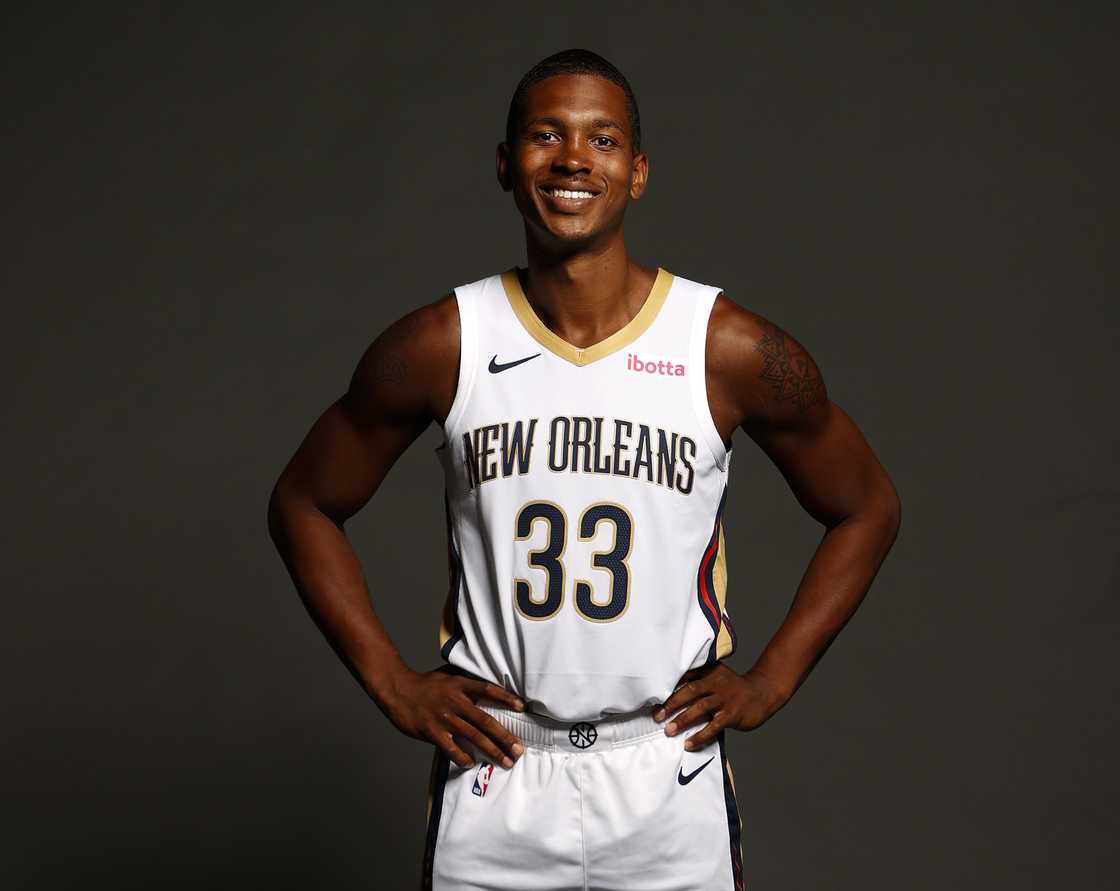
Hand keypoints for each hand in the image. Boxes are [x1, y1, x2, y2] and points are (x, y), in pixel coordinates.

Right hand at [375, 667, 526, 768]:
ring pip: (474, 737)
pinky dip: (463, 757)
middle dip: (505, 737)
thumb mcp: (447, 675)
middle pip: (486, 721)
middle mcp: (455, 701)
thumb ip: (465, 679)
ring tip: (506, 761)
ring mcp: (444, 718)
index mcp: (460, 685)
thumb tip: (486, 681)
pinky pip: (452, 748)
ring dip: (492, 751)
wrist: (397, 690)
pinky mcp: (432, 732)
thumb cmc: (424, 684)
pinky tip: (472, 762)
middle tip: (519, 750)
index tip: (522, 707)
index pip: (488, 690)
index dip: (506, 698)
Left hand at [652, 664, 788, 749]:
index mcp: (709, 672)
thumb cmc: (733, 688)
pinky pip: (714, 726)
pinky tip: (688, 744)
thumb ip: (698, 681)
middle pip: (690, 690)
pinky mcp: (732, 714)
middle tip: (657, 716)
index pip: (686, 676)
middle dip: (671, 703)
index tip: (653, 697)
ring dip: (683, 720)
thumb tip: (671, 697)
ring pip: (700, 707)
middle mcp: (716, 682)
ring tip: (668, 731)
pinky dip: (700, 735)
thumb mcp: (717, 677)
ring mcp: (725, 698)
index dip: (668, 686)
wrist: (763, 692)